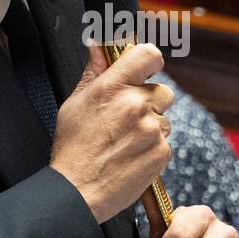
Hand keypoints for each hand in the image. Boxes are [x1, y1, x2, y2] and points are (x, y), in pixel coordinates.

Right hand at [51, 43, 174, 223]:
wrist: (77, 191)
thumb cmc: (73, 148)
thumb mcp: (76, 103)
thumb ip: (94, 72)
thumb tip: (99, 46)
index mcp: (112, 87)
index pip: (148, 54)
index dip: (149, 61)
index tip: (144, 71)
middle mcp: (135, 104)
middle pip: (162, 90)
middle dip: (149, 102)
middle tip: (128, 119)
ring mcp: (151, 129)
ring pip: (164, 118)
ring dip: (151, 127)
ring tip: (125, 142)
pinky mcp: (161, 152)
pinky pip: (165, 142)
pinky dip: (152, 149)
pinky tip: (131, 156)